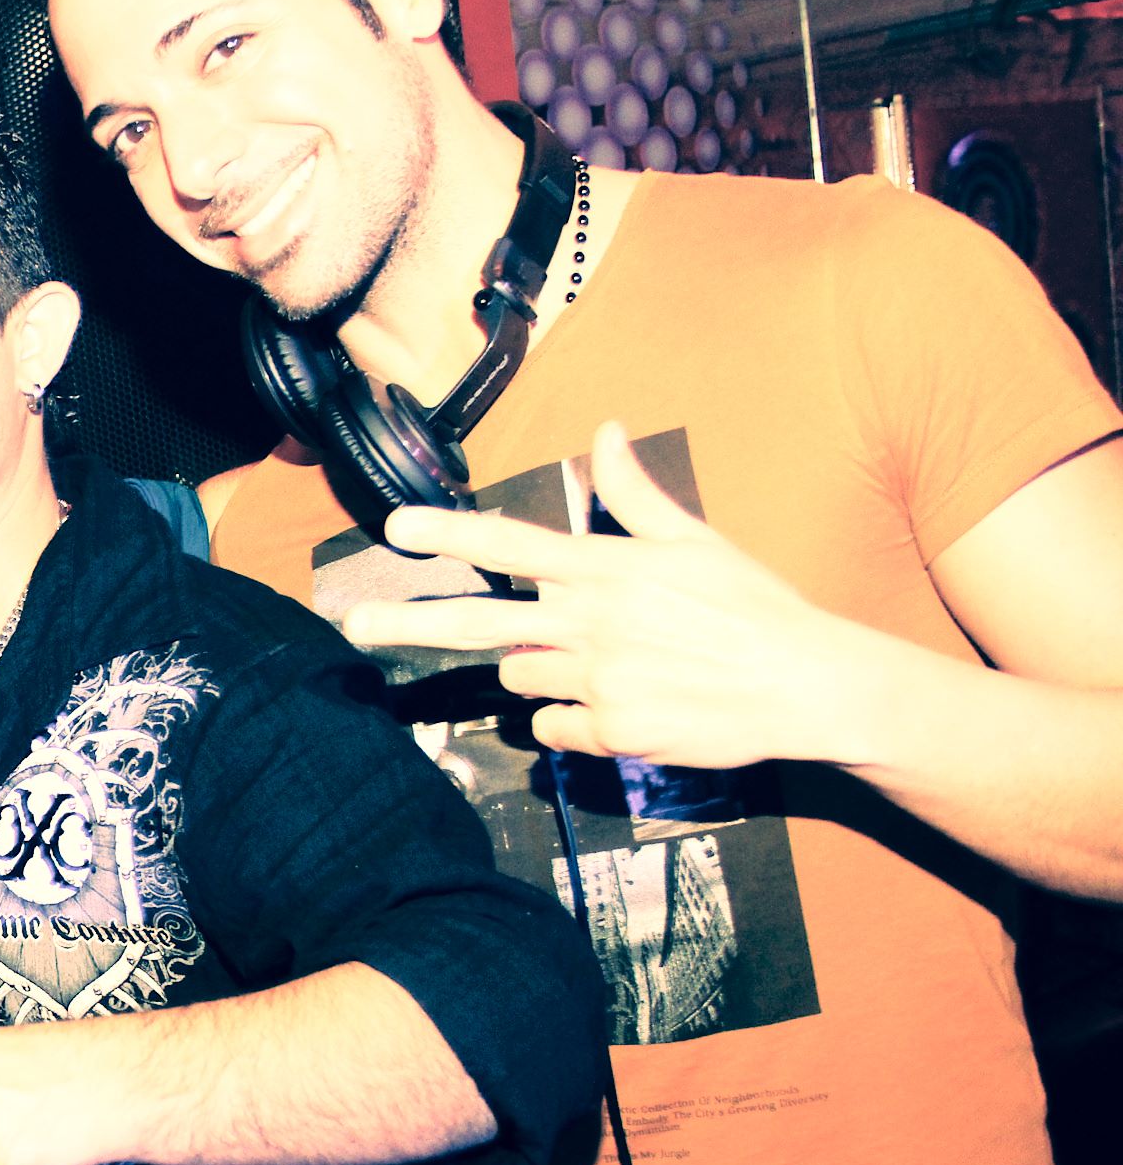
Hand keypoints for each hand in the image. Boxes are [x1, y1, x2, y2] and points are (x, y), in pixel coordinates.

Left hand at [339, 422, 873, 769]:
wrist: (809, 684)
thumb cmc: (754, 607)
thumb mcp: (697, 541)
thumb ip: (637, 494)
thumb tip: (606, 431)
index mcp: (607, 570)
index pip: (510, 543)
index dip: (448, 532)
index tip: (395, 527)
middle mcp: (591, 623)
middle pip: (479, 622)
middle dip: (409, 625)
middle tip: (355, 629)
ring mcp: (597, 682)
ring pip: (520, 677)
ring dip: (536, 670)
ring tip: (600, 664)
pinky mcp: (611, 733)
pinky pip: (551, 728)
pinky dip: (567, 721)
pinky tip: (615, 707)